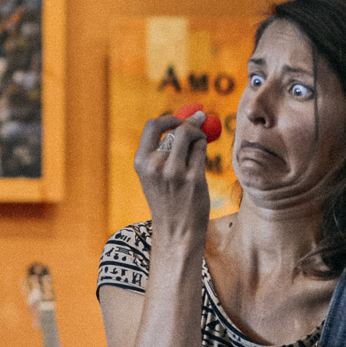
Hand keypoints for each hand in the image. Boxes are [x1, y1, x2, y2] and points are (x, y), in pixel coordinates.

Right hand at [133, 111, 212, 239]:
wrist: (176, 232)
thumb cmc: (168, 200)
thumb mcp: (157, 174)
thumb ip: (167, 148)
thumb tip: (194, 114)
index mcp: (142, 162)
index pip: (152, 126)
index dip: (168, 119)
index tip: (179, 121)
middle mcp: (156, 165)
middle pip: (178, 128)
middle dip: (191, 124)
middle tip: (199, 124)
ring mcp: (175, 172)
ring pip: (192, 136)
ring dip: (199, 136)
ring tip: (199, 147)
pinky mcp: (194, 178)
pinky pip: (202, 150)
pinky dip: (203, 150)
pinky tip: (200, 163)